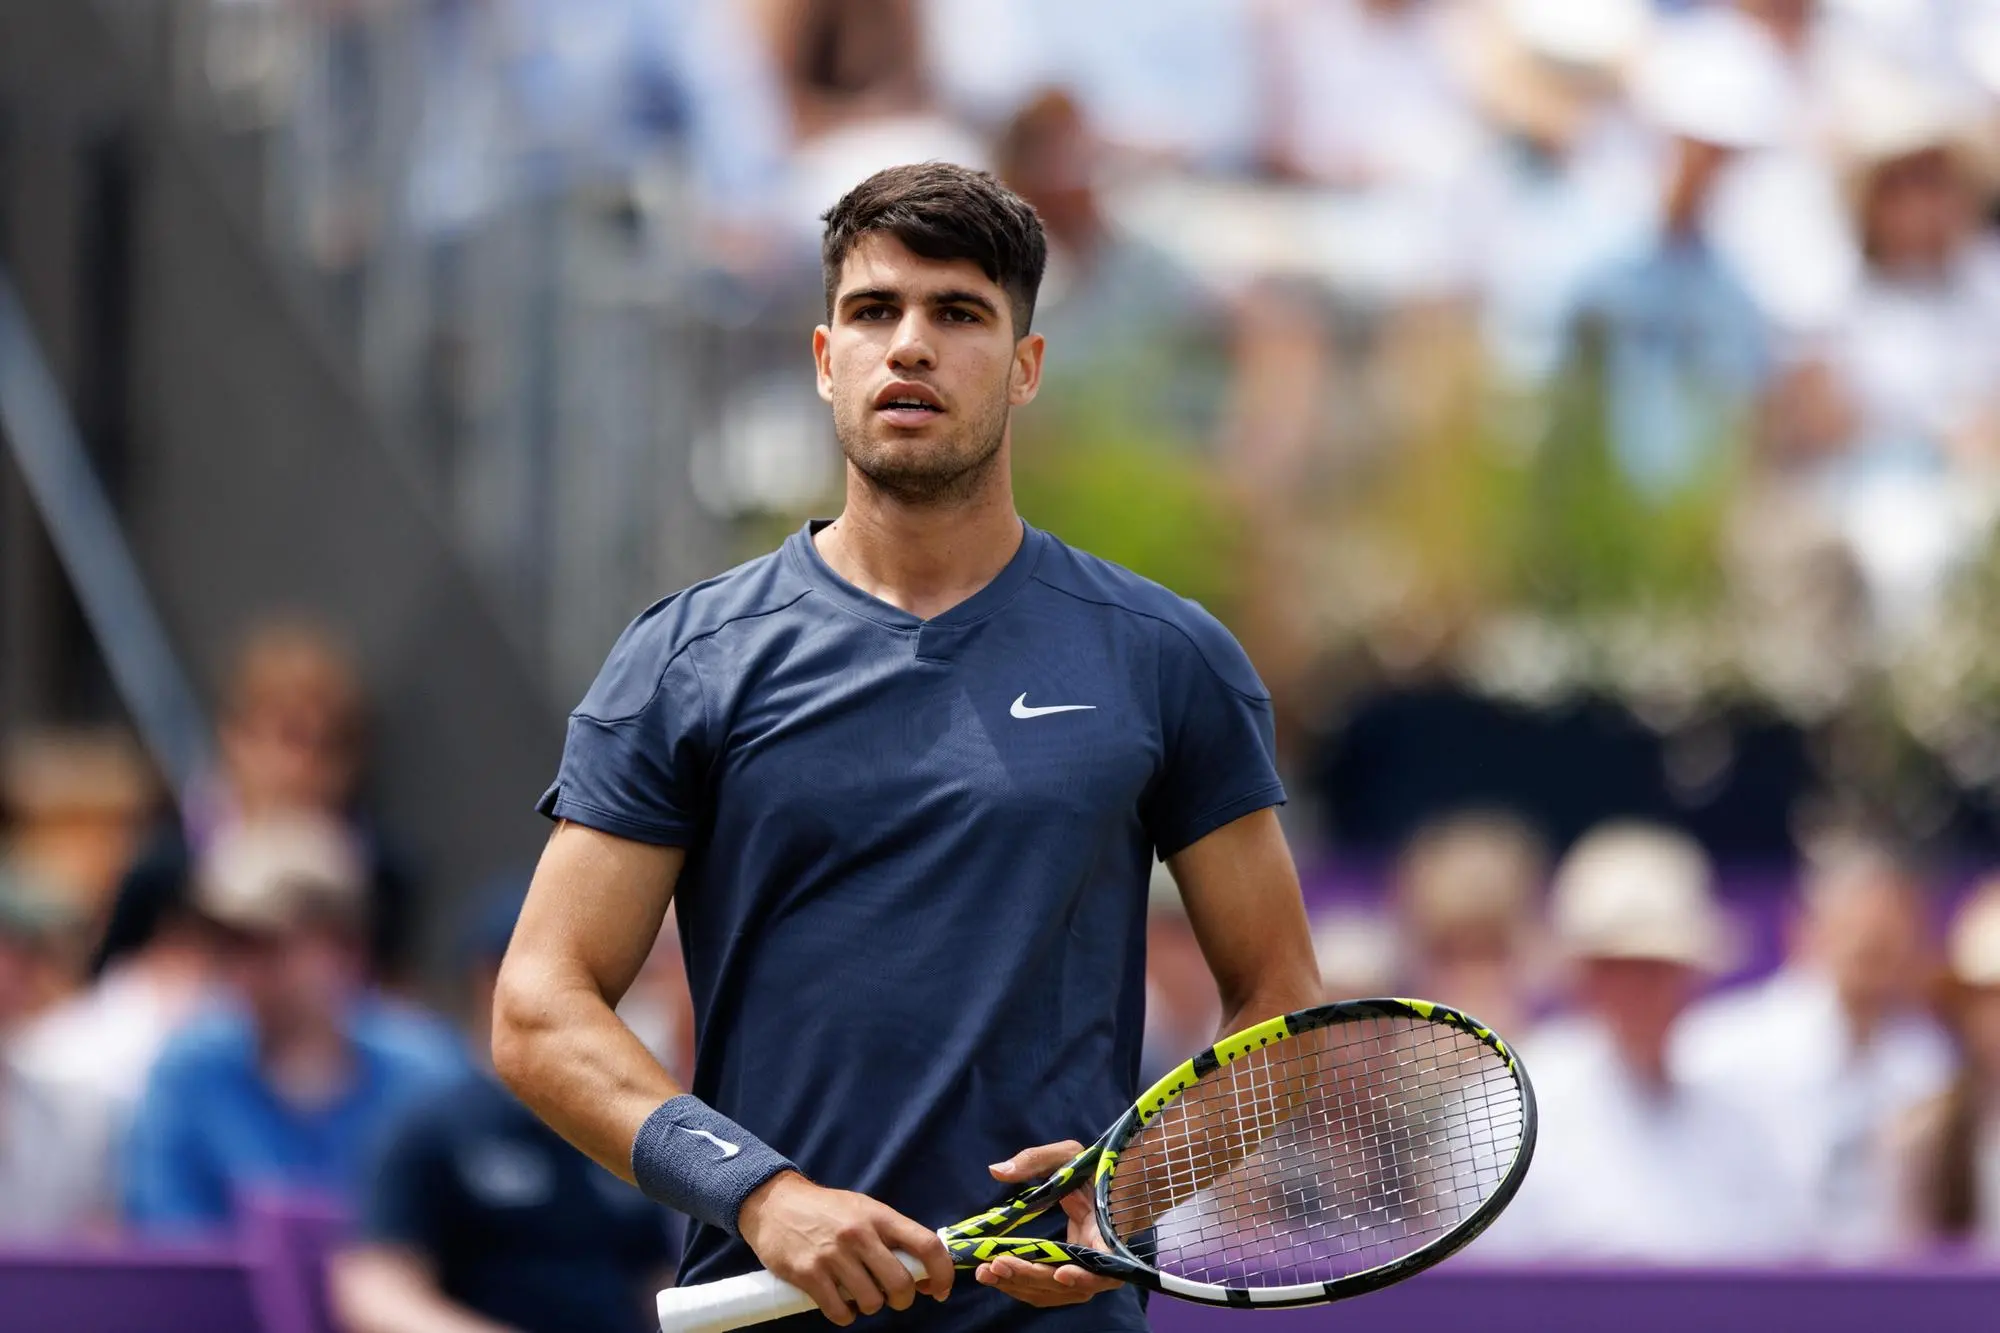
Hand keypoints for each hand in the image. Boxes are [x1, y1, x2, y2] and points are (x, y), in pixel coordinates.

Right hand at [737, 1172, 952, 1325]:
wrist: (774, 1203)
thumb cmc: (826, 1210)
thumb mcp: (863, 1210)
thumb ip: (892, 1237)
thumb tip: (924, 1273)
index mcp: (879, 1216)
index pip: (926, 1245)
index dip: (943, 1273)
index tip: (940, 1289)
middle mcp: (859, 1234)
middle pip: (901, 1284)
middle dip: (902, 1300)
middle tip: (892, 1297)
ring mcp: (833, 1255)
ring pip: (871, 1302)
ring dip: (870, 1307)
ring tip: (860, 1295)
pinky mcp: (808, 1274)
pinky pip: (840, 1312)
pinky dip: (845, 1316)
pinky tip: (841, 1305)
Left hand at [975, 1142, 1123, 1308]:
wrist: (1109, 1190)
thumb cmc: (1092, 1170)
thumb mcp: (1068, 1155)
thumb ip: (1034, 1160)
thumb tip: (995, 1171)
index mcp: (1108, 1231)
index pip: (1106, 1264)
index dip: (1086, 1275)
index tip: (1061, 1273)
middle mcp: (1099, 1261)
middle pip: (1068, 1284)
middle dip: (1032, 1276)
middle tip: (998, 1264)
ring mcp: (1083, 1273)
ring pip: (1052, 1292)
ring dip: (1019, 1286)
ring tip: (985, 1273)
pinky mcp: (1067, 1276)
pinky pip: (1044, 1290)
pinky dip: (1019, 1286)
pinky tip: (994, 1277)